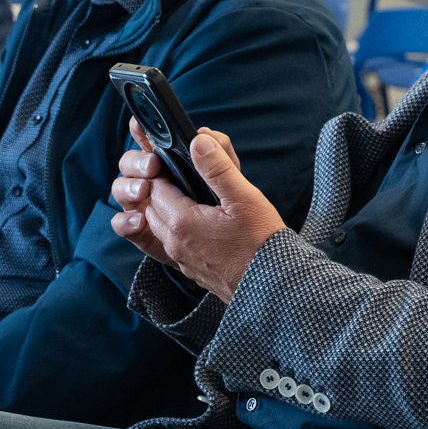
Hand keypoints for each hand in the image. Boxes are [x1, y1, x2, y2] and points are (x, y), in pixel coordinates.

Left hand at [110, 119, 283, 302]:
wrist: (274, 287)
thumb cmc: (262, 243)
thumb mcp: (244, 198)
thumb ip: (218, 168)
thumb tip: (198, 142)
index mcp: (182, 222)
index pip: (156, 188)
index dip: (163, 171)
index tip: (177, 160)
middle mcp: (176, 243)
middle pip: (153, 208)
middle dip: (162, 190)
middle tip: (182, 176)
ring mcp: (183, 260)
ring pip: (161, 228)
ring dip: (168, 210)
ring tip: (190, 197)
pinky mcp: (193, 271)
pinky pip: (174, 245)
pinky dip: (179, 229)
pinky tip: (200, 223)